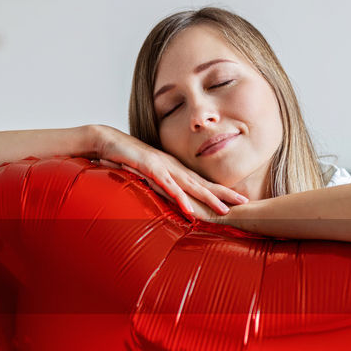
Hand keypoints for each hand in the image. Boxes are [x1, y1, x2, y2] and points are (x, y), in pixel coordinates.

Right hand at [87, 125, 247, 219]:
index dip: (219, 190)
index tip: (237, 199)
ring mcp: (162, 167)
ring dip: (207, 197)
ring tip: (223, 210)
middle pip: (201, 182)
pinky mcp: (149, 169)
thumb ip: (158, 183)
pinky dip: (178, 197)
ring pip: (189, 185)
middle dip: (223, 193)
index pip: (200, 181)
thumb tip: (170, 197)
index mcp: (173, 168)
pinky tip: (188, 209)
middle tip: (243, 202)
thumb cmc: (125, 157)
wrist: (107, 140)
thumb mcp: (146, 172)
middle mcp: (172, 166)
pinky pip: (166, 186)